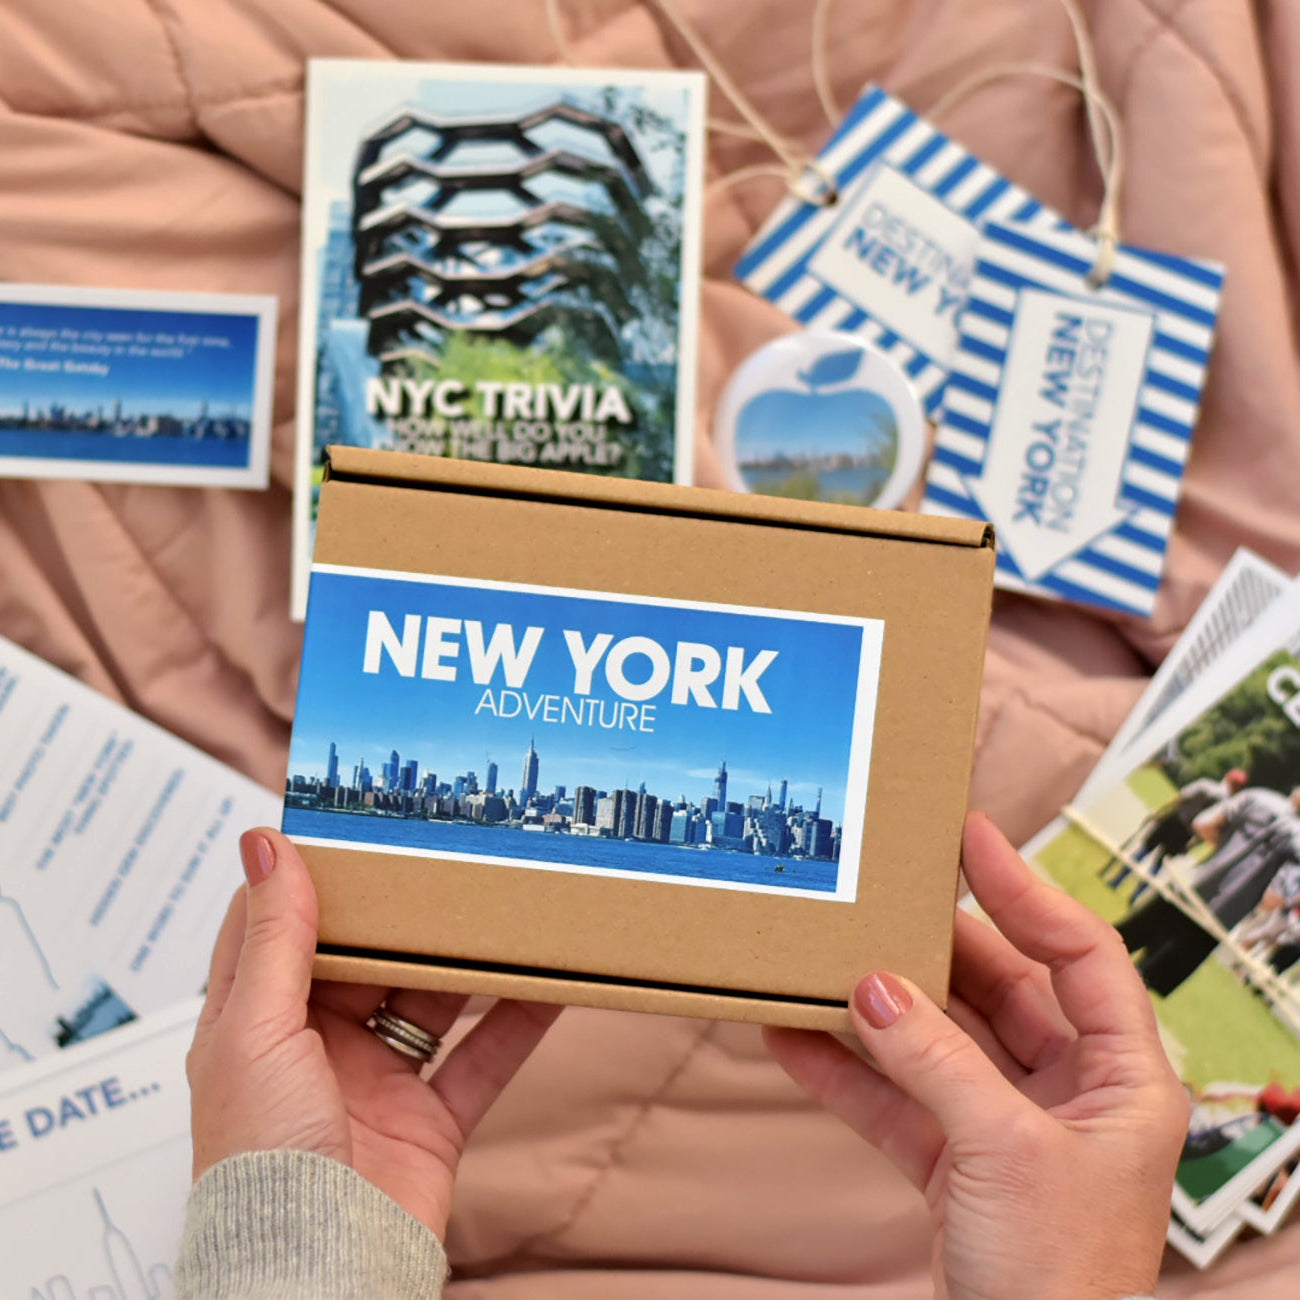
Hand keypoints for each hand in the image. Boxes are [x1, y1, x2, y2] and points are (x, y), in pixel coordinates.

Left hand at [187, 827, 559, 1238]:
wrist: (317, 1270)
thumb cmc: (260, 1166)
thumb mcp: (256, 1032)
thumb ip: (273, 939)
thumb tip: (265, 844)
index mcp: (257, 1023)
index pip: (277, 929)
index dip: (309, 877)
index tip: (350, 827)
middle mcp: (316, 1047)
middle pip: (368, 958)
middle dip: (406, 913)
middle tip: (446, 857)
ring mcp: (377, 1081)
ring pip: (432, 1000)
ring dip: (469, 960)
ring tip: (506, 906)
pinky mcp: (431, 1118)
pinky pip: (483, 1058)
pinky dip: (520, 1021)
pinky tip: (551, 984)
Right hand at [765, 812, 1186, 1299]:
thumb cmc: (1062, 1281)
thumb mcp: (1004, 1149)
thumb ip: (935, 1061)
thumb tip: (872, 989)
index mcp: (1123, 1080)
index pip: (1082, 955)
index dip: (1028, 890)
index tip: (972, 840)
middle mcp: (1069, 1093)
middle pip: (998, 989)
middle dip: (932, 950)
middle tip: (878, 899)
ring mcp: (1007, 1127)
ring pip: (938, 1040)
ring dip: (877, 1010)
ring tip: (822, 962)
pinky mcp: (955, 1164)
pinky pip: (895, 1098)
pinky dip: (846, 1072)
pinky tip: (793, 1039)